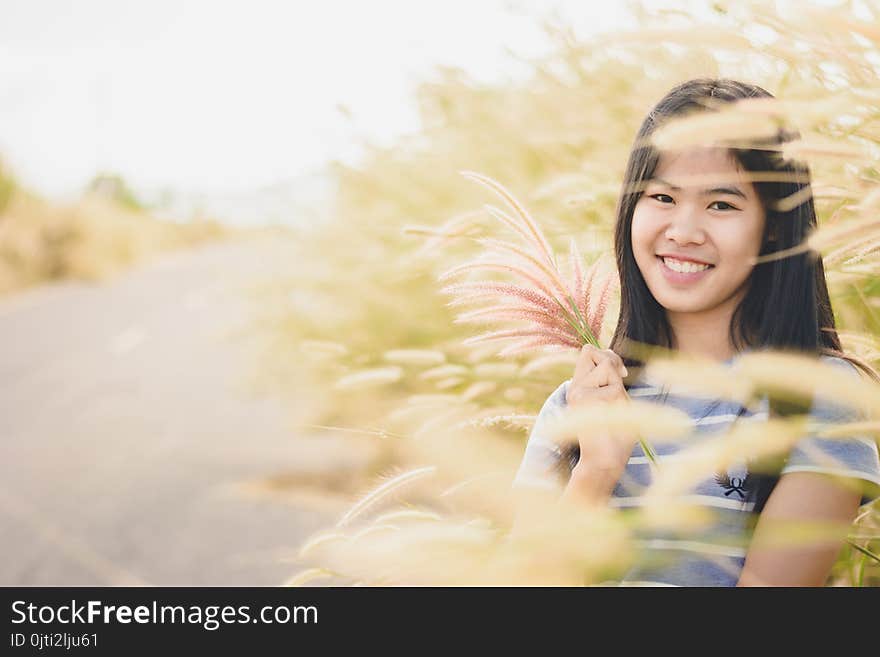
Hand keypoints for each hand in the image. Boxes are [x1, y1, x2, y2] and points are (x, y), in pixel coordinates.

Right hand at [564, 345, 637, 495]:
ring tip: (613, 409)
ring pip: (607, 366)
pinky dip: (621, 401)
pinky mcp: (585, 398)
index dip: (608, 355)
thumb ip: (610, 382)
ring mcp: (578, 391)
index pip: (589, 352)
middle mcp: (575, 387)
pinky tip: (611, 418)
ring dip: (619, 386)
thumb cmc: (613, 437)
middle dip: (614, 363)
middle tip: (619, 386)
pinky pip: (614, 387)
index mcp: (579, 387)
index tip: (620, 372)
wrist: (602, 462)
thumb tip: (616, 363)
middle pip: (594, 352)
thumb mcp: (612, 403)